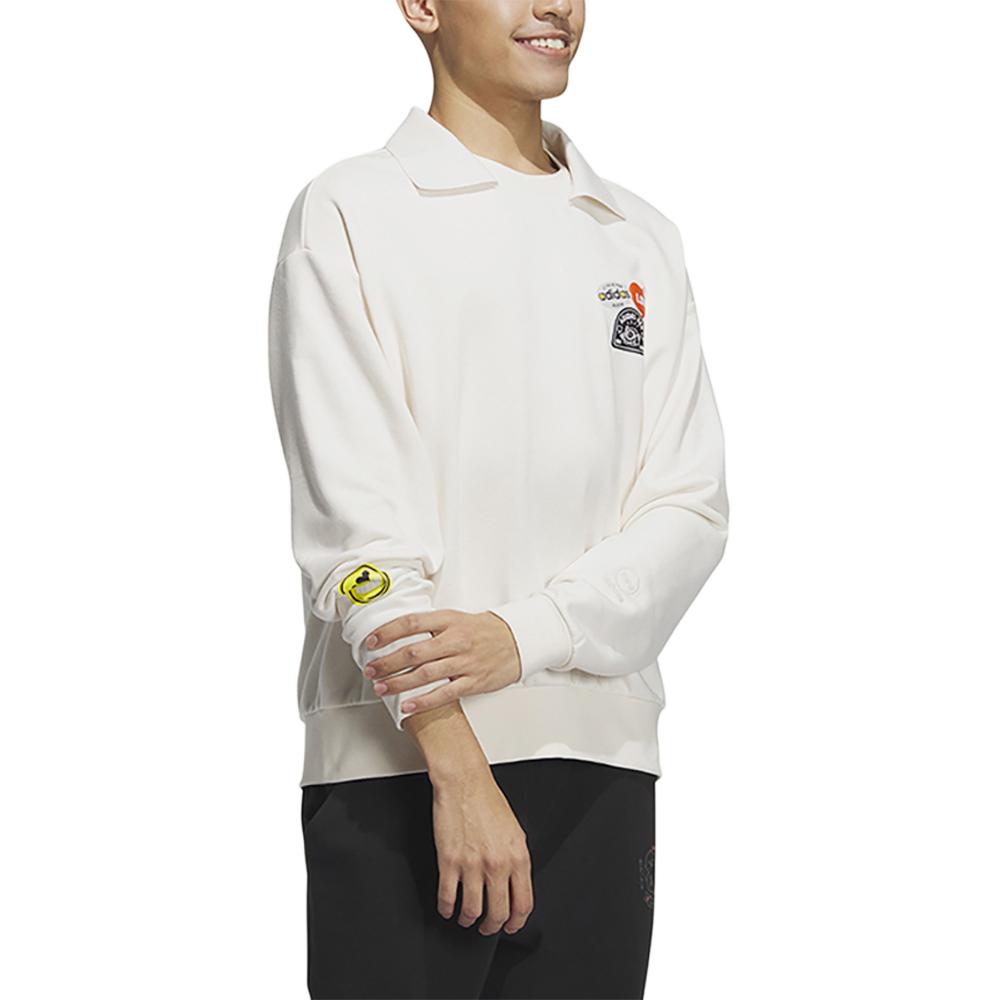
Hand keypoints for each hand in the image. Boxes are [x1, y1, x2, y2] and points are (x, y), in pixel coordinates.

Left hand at [363, 610, 521, 715]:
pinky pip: (444, 693)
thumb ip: (430, 625)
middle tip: (370, 669)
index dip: (387, 632)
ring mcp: (465, 661)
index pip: (411, 623)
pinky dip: (423, 701)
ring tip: (381, 687)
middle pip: (414, 652)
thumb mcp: (456, 618)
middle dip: (387, 662)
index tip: (371, 641)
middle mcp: (455, 640)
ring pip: (425, 674)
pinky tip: (407, 706)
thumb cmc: (482, 630)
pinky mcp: (473, 681)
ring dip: (399, 683)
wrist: (517, 640)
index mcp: (448, 620)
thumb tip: (396, 633)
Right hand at [432, 763, 533, 934]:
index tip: (510, 925)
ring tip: (467, 917)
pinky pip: (448, 897)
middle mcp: (497, 864)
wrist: (464, 782)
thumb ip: (516, 860)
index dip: (516, 922)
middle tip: (487, 927)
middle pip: (498, 913)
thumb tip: (515, 884)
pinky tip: (448, 908)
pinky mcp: (449, 861)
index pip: (523, 904)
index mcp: (518, 856)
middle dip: (492, 926)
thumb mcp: (515, 831)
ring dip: (469, 919)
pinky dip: (447, 908)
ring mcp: (473, 865)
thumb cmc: (487, 801)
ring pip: (472, 911)